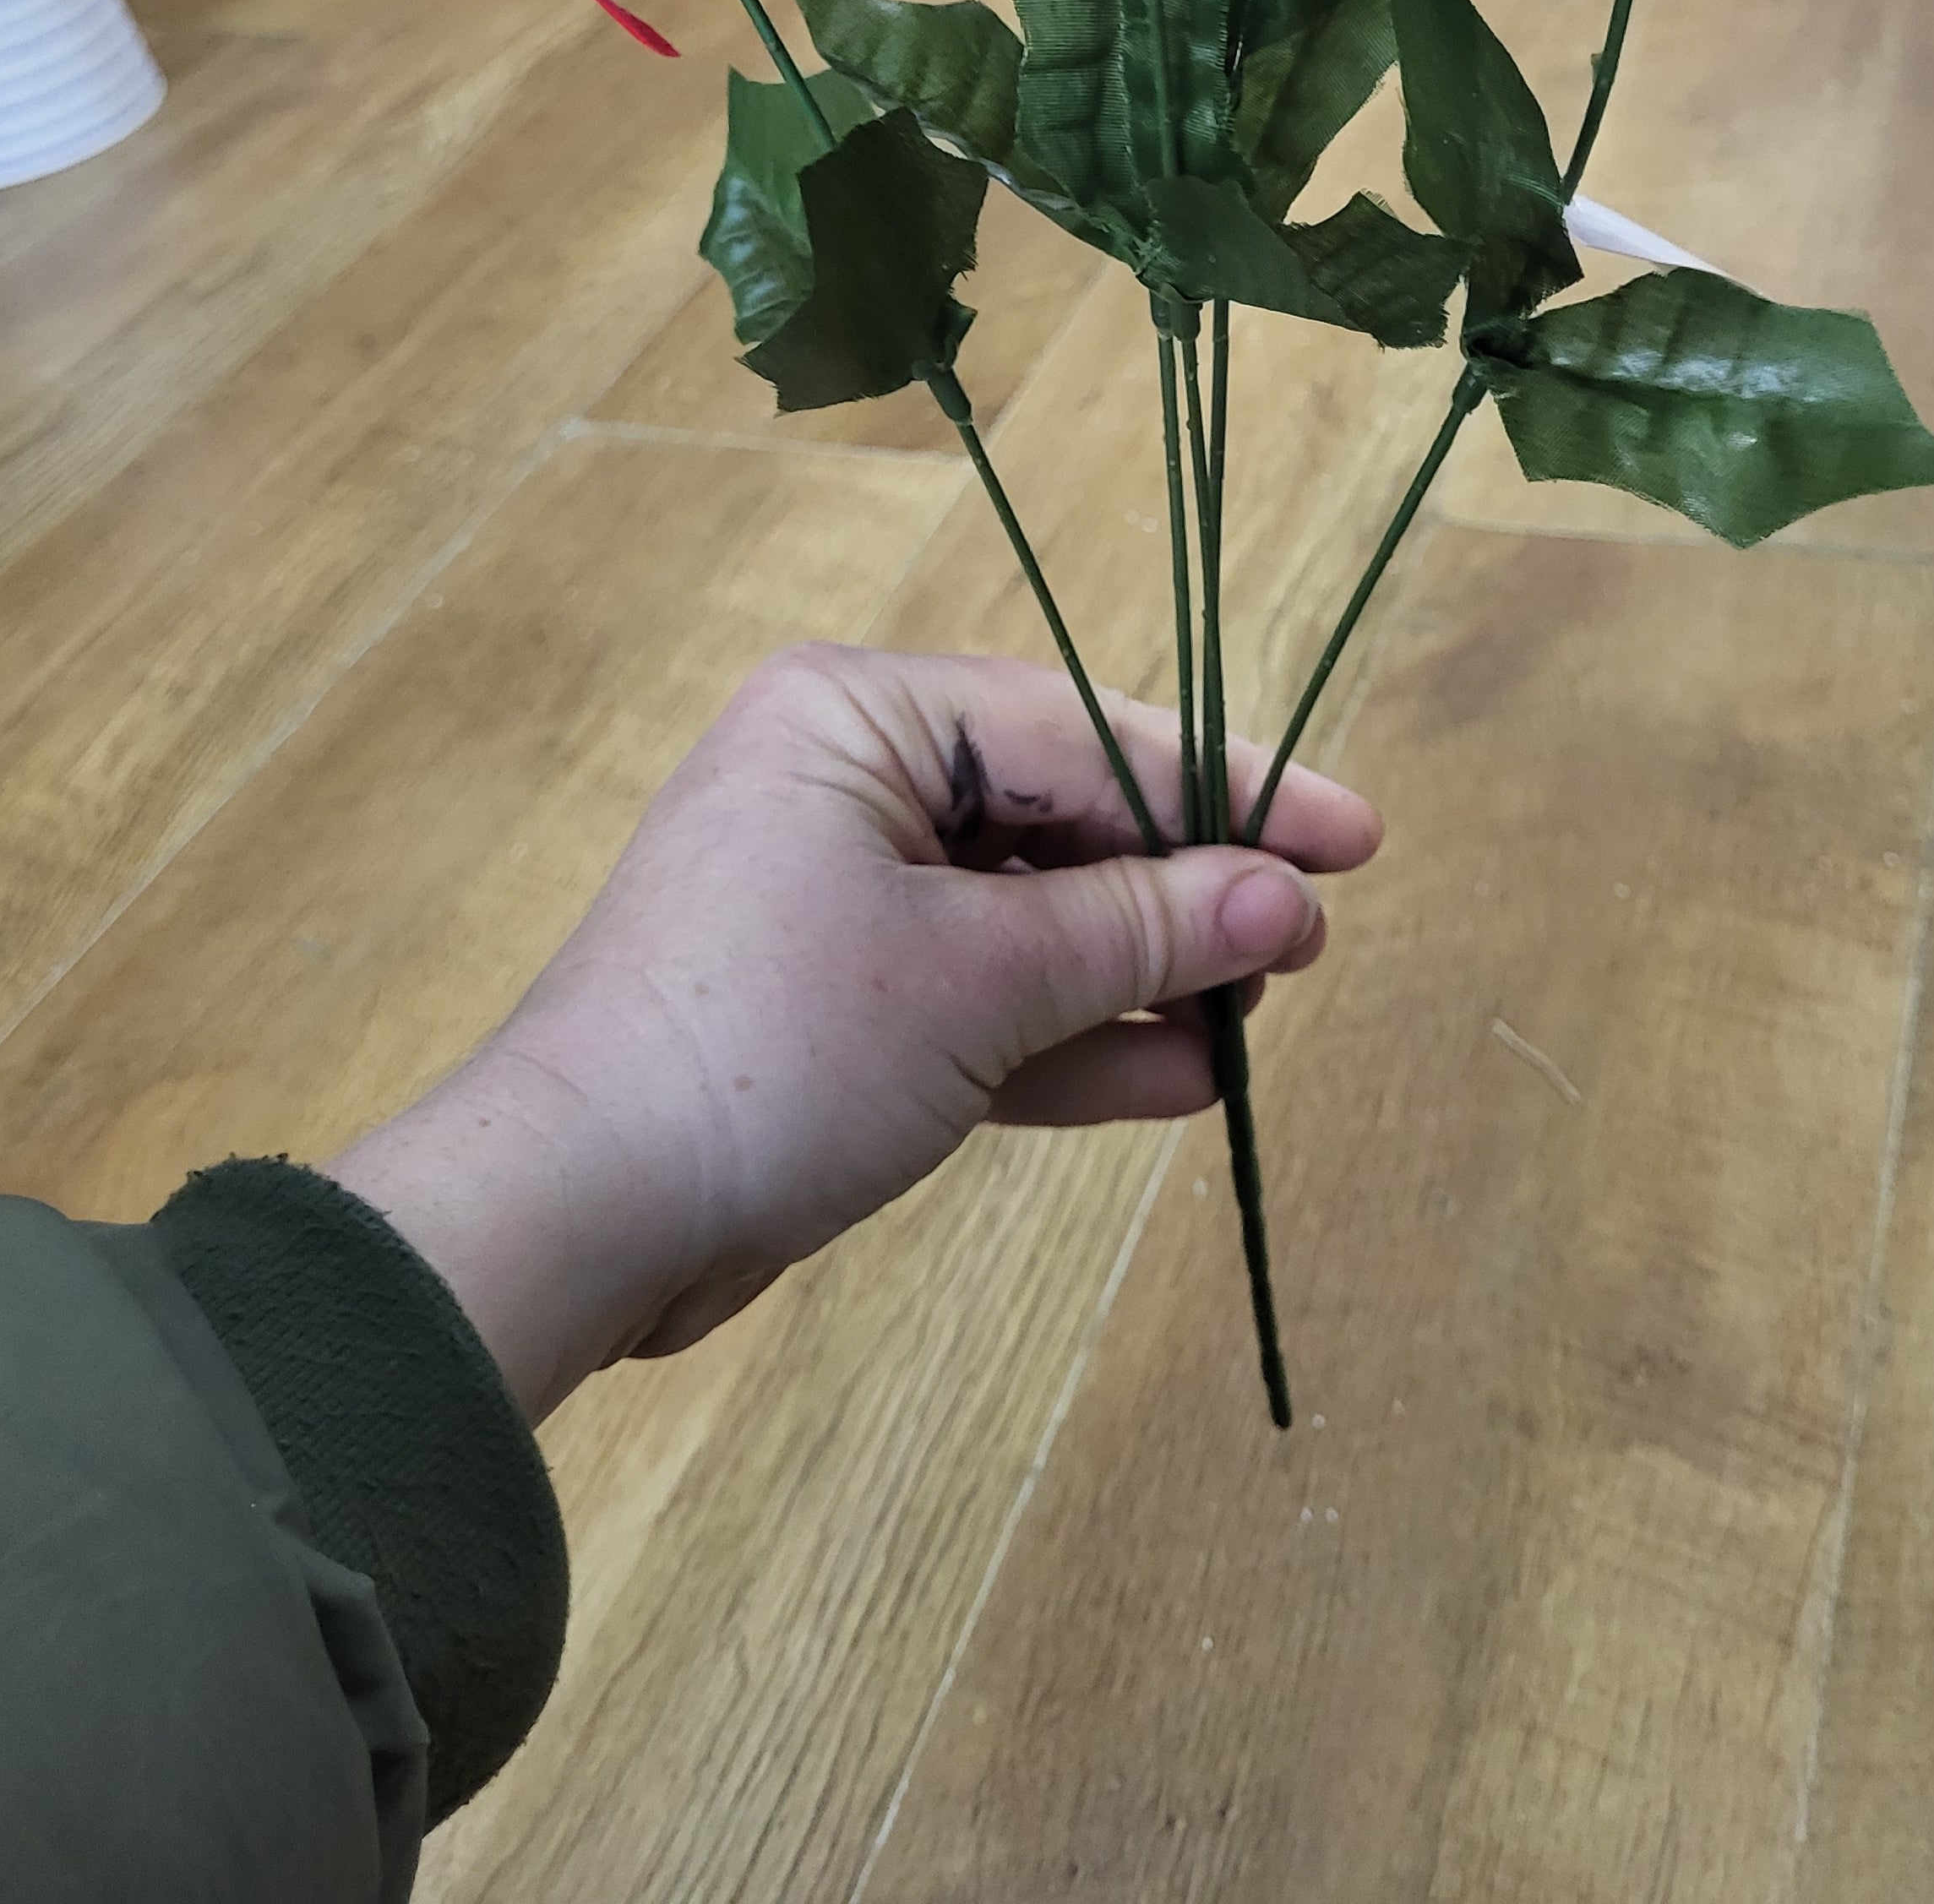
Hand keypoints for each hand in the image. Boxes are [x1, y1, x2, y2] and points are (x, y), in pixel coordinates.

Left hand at [328, 645, 1380, 1419]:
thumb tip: (1288, 901)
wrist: (575, 1215)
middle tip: (1310, 943)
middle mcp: (848, 785)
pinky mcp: (838, 1016)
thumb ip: (1143, 928)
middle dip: (1188, 886)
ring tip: (1260, 1015)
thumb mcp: (981, 977)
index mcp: (862, 717)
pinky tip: (1186, 1072)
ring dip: (1144, 972)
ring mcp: (838, 904)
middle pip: (1066, 818)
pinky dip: (1074, 1037)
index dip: (1233, 787)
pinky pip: (985, 1002)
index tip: (1358, 840)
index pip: (1089, 731)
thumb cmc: (774, 1049)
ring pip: (1032, 919)